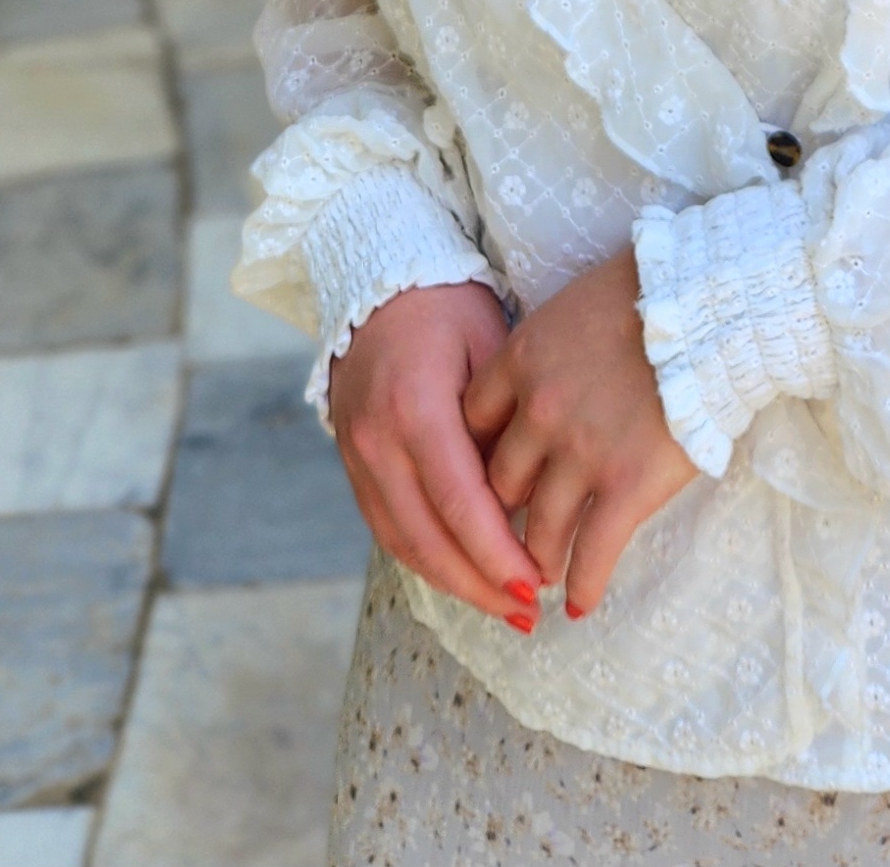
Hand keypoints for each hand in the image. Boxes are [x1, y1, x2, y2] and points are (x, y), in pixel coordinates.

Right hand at [329, 281, 541, 628]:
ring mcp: (357, 455)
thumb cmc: (448, 304)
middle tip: (528, 611)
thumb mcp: (489, 343)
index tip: (538, 583)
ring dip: (454, 583)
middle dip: (481, 583)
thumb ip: (505, 417)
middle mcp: (378, 440)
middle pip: (429, 536)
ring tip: (503, 607)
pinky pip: (387, 527)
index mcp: (416, 407)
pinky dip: (425, 559)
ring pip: (404, 542)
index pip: (461, 501)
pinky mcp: (351, 464)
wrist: (377, 279)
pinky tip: (462, 576)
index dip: (498, 551)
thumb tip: (536, 489)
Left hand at [461, 246, 697, 614]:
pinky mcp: (627, 485)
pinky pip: (593, 552)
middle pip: (499, 483)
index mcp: (522, 358)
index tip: (483, 477)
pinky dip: (583, 585)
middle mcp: (540, 410)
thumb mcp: (572, 307)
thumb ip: (543, 354)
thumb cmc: (649, 294)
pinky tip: (580, 604)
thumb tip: (535, 391)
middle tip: (508, 537)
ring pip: (540, 528)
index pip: (473, 422)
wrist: (710, 303)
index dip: (475, 456)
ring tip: (540, 577)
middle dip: (502, 516)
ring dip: (537, 560)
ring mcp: (581, 451)